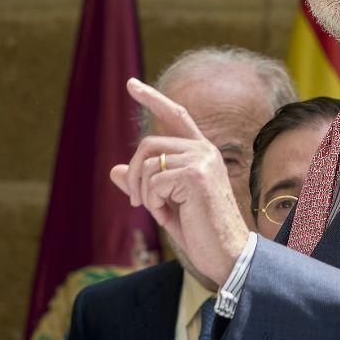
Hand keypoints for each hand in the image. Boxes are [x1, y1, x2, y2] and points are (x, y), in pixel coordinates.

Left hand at [109, 78, 250, 286]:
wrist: (225, 254)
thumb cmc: (199, 230)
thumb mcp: (164, 204)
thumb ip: (142, 184)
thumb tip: (114, 170)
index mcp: (201, 152)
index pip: (175, 115)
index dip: (153, 99)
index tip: (131, 84)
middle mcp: (204, 149)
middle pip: (148, 144)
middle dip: (134, 174)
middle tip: (136, 202)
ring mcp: (201, 159)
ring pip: (147, 164)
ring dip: (144, 193)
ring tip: (160, 212)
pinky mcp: (195, 174)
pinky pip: (153, 182)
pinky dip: (152, 202)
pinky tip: (169, 215)